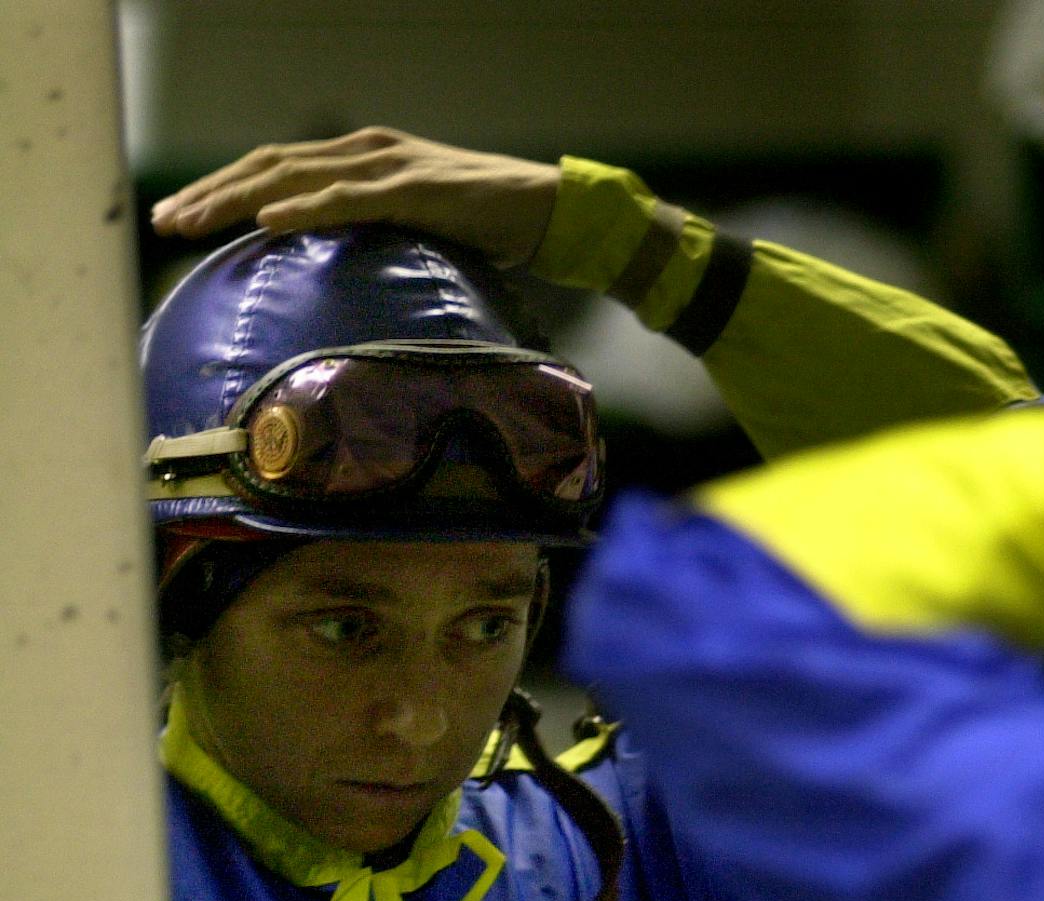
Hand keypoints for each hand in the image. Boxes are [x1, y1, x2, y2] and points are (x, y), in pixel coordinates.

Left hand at [149, 127, 561, 266]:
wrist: (553, 213)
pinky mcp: (417, 188)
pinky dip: (305, 206)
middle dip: (211, 192)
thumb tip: (338, 280)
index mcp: (365, 158)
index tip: (182, 215)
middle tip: (165, 220)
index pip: (278, 166)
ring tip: (193, 219)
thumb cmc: (491, 228)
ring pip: (296, 175)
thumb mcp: (419, 231)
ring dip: (237, 197)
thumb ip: (377, 238)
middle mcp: (369, 151)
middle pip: (271, 164)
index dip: (225, 187)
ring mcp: (391, 165)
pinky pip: (350, 198)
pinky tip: (267, 219)